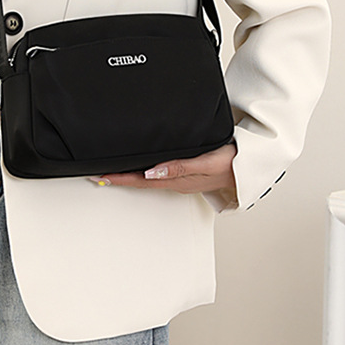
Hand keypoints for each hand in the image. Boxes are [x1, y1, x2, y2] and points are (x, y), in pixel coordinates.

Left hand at [89, 142, 237, 195]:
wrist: (249, 165)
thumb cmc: (230, 163)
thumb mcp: (205, 163)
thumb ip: (179, 167)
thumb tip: (151, 172)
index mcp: (176, 181)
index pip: (139, 180)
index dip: (118, 178)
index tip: (98, 176)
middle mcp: (174, 181)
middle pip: (138, 181)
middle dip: (117, 178)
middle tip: (95, 174)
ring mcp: (180, 178)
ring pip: (146, 178)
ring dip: (127, 175)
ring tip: (109, 171)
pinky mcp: (185, 171)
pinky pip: (157, 173)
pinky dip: (142, 171)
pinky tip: (138, 166)